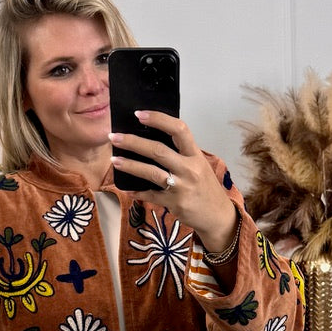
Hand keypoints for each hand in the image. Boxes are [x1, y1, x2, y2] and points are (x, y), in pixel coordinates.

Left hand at [109, 111, 236, 253]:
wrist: (217, 216)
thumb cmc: (205, 188)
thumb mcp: (199, 166)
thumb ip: (181, 154)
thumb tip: (152, 141)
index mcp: (195, 155)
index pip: (179, 129)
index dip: (158, 119)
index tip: (139, 114)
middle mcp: (189, 169)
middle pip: (158, 151)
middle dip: (133, 142)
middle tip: (114, 137)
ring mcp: (181, 187)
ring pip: (151, 173)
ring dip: (130, 165)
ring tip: (115, 160)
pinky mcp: (174, 204)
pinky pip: (151, 195)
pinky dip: (137, 192)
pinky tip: (127, 189)